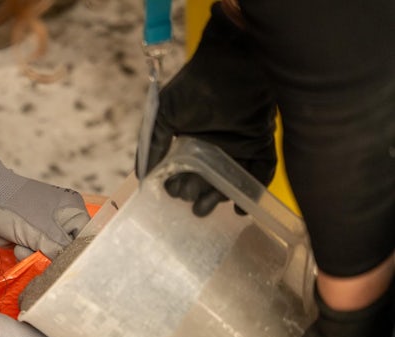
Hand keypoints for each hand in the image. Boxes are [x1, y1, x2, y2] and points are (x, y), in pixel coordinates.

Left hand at [0, 146, 89, 259]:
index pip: (86, 240)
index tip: (66, 265)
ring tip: (23, 244)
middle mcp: (62, 220)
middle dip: (53, 256)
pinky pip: (34, 255)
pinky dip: (25, 254)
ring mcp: (45, 230)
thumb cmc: (12, 205)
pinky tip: (16, 244)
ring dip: (36, 256)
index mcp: (73, 211)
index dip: (78, 255)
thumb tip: (69, 267)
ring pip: (50, 257)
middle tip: (40, 253)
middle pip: (68, 251)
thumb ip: (59, 250)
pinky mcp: (29, 237)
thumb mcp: (40, 230)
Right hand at [144, 2, 276, 216]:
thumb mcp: (163, 114)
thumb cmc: (194, 87)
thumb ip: (151, 144)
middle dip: (197, 196)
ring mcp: (238, 147)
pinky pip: (258, 173)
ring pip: (229, 182)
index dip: (176, 186)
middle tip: (192, 199)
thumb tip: (141, 177)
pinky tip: (240, 207)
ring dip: (219, 197)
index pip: (182, 174)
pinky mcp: (260, 143)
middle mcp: (214, 148)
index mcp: (190, 143)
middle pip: (205, 183)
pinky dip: (251, 192)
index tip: (172, 190)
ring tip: (210, 203)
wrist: (231, 64)